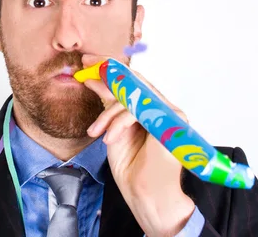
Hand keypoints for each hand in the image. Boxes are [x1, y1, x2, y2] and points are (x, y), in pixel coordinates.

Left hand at [82, 54, 195, 236]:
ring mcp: (169, 112)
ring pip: (133, 96)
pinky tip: (110, 138)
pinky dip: (119, 123)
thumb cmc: (132, 168)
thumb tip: (93, 79)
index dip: (109, 68)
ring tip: (96, 132)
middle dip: (107, 70)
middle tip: (85, 65)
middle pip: (134, 79)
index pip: (131, 80)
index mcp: (150, 107)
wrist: (145, 196)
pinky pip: (138, 110)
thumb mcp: (112, 128)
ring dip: (108, 113)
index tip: (87, 62)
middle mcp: (161, 107)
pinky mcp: (172, 121)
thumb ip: (108, 104)